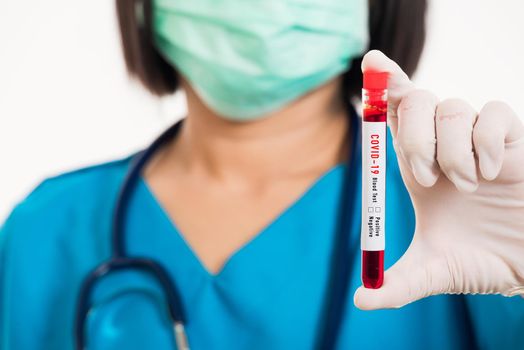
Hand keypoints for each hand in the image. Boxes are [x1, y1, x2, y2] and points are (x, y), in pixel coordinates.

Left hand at [354, 50, 523, 309]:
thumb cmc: (482, 261)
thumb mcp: (434, 272)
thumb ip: (399, 284)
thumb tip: (362, 300)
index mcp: (417, 167)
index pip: (396, 116)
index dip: (385, 86)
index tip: (371, 64)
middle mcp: (443, 146)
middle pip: (416, 101)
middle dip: (412, 133)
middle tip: (425, 178)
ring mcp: (478, 139)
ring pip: (452, 106)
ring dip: (450, 148)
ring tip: (466, 186)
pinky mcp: (513, 139)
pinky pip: (494, 114)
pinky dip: (485, 143)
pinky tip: (490, 174)